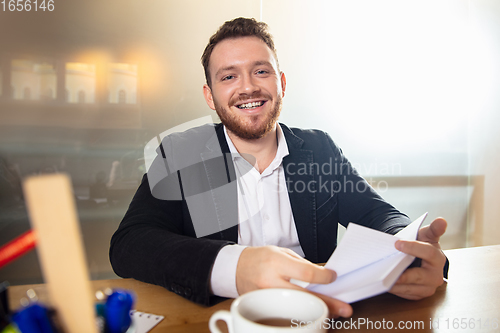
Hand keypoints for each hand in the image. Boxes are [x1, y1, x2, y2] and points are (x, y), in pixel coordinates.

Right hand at [236, 245, 352, 316]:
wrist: (236, 268)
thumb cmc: (260, 258)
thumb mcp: (281, 253)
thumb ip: (301, 264)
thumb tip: (321, 277)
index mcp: (276, 263)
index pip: (306, 272)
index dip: (324, 276)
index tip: (333, 277)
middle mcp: (271, 281)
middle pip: (305, 296)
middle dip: (328, 303)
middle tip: (344, 309)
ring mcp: (267, 298)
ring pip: (297, 309)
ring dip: (316, 311)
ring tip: (332, 313)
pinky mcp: (264, 308)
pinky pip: (287, 313)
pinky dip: (301, 314)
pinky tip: (311, 314)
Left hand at [390, 218, 446, 299]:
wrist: (422, 259)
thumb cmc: (424, 245)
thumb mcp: (427, 235)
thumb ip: (434, 228)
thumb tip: (441, 220)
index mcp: (438, 258)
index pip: (427, 253)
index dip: (413, 247)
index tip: (397, 243)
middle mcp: (435, 276)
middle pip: (418, 276)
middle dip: (403, 274)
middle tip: (388, 270)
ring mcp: (427, 287)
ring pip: (410, 288)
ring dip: (396, 284)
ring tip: (382, 278)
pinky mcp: (418, 295)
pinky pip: (405, 294)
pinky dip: (395, 289)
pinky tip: (385, 283)